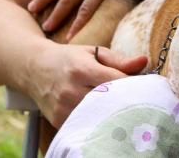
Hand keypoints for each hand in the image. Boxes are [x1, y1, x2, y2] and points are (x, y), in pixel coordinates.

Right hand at [29, 43, 147, 126]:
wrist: (34, 68)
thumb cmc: (68, 59)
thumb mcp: (92, 52)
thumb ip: (119, 60)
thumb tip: (144, 61)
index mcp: (81, 68)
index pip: (116, 81)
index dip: (133, 85)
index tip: (143, 88)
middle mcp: (71, 89)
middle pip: (109, 102)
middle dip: (126, 102)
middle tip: (138, 102)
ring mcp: (63, 108)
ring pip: (99, 117)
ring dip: (113, 114)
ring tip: (121, 109)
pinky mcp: (59, 120)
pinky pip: (85, 125)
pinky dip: (97, 122)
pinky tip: (104, 116)